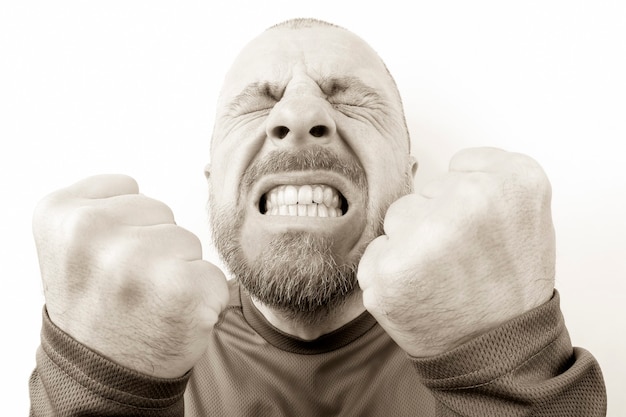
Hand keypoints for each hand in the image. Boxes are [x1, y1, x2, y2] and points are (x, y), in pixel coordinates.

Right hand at [32, 175, 228, 377]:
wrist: (102, 378)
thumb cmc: (96, 307)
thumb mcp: (71, 246)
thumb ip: (100, 206)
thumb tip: (180, 173)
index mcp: (60, 214)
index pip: (127, 188)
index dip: (126, 225)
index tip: (106, 260)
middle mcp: (92, 232)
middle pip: (161, 212)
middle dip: (154, 245)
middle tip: (129, 285)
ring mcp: (137, 260)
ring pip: (188, 241)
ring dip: (179, 269)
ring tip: (148, 302)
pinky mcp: (182, 288)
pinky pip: (212, 273)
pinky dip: (203, 296)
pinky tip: (173, 317)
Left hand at [358, 147, 554, 356]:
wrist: (499, 355)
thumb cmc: (509, 289)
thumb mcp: (527, 217)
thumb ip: (489, 180)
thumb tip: (432, 166)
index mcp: (515, 181)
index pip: (461, 165)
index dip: (466, 202)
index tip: (482, 231)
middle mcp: (472, 200)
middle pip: (425, 192)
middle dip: (435, 222)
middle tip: (464, 261)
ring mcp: (429, 234)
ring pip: (397, 218)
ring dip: (409, 245)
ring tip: (441, 279)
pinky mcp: (390, 269)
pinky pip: (376, 252)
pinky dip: (388, 272)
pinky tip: (418, 293)